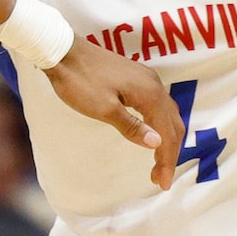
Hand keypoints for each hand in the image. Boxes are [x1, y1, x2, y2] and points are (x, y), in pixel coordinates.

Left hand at [45, 42, 180, 187]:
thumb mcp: (104, 109)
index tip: (162, 184)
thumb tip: (157, 143)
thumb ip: (132, 127)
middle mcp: (154, 85)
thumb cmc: (80, 81)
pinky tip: (153, 134)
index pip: (166, 134)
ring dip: (167, 139)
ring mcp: (147, 79)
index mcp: (149, 94)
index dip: (166, 161)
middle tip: (160, 179)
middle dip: (170, 153)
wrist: (63, 51)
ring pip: (168, 114)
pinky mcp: (138, 78)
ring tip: (158, 162)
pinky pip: (159, 105)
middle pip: (173, 125)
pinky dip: (161, 124)